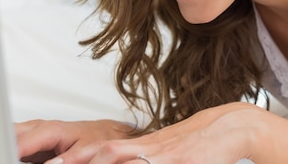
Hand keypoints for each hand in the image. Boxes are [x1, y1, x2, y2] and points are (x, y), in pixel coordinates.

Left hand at [30, 103, 266, 163]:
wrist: (232, 127)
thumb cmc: (204, 144)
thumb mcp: (171, 156)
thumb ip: (146, 159)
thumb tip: (121, 159)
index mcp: (141, 146)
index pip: (102, 152)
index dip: (77, 158)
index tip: (55, 162)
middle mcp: (143, 145)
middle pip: (101, 152)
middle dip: (72, 159)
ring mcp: (156, 150)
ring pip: (113, 155)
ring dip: (86, 160)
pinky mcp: (172, 156)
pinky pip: (141, 161)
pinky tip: (102, 161)